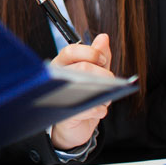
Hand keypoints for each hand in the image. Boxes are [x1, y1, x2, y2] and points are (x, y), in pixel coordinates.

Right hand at [50, 34, 113, 150]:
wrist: (74, 127)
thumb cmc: (81, 97)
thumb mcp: (93, 75)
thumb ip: (99, 56)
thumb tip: (103, 37)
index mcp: (62, 65)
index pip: (71, 51)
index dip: (91, 53)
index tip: (103, 60)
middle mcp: (56, 78)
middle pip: (82, 68)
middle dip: (103, 75)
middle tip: (109, 83)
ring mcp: (58, 96)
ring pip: (83, 86)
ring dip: (101, 93)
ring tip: (103, 97)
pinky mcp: (63, 115)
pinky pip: (86, 109)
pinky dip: (99, 109)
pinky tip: (99, 109)